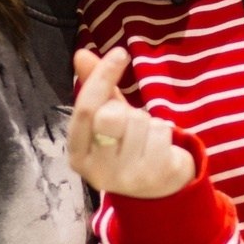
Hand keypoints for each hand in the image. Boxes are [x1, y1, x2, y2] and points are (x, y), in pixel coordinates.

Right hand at [67, 47, 194, 197]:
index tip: (120, 53)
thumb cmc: (128, 146)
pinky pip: (162, 133)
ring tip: (146, 139)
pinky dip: (165, 132)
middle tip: (132, 124)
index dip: (102, 77)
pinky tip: (160, 148)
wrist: (159, 190)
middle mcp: (97, 171)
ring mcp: (126, 178)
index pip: (85, 109)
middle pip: (111, 115)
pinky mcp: (154, 177)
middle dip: (126, 110)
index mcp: (78, 154)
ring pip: (140, 122)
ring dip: (149, 122)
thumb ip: (96, 89)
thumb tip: (81, 54)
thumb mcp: (108, 118)